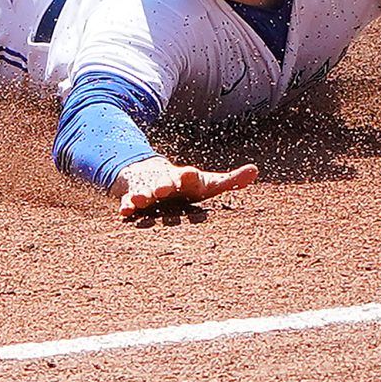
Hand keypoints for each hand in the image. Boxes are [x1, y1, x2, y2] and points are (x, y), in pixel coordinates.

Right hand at [113, 157, 257, 218]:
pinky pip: (128, 201)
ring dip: (143, 194)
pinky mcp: (133, 196)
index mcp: (185, 178)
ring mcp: (148, 188)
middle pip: (165, 182)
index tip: (189, 174)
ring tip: (140, 199)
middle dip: (164, 184)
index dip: (189, 176)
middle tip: (164, 189)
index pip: (189, 176)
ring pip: (145, 191)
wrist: (149, 172)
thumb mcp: (207, 183)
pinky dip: (127, 206)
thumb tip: (255, 170)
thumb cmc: (185, 184)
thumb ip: (230, 180)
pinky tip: (125, 212)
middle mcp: (166, 181)